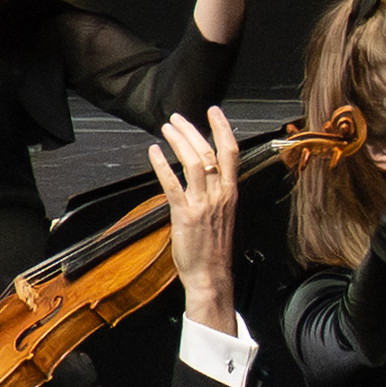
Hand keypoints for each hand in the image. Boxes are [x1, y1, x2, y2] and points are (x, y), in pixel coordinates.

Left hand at [153, 106, 248, 316]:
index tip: (214, 112)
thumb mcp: (223, 215)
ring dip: (178, 141)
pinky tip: (154, 152)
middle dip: (192, 130)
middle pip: (208, 152)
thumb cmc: (215, 249)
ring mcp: (203, 203)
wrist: (211, 274)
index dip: (223, 129)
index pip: (231, 153)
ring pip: (193, 162)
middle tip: (178, 117)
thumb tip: (205, 174)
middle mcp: (219, 195)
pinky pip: (173, 183)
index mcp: (231, 193)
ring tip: (166, 128)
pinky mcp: (185, 213)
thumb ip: (216, 193)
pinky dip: (162, 165)